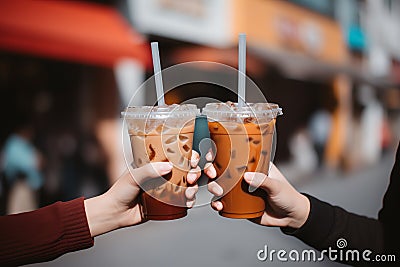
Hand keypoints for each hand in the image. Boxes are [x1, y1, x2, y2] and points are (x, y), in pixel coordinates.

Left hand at [84, 151, 201, 236]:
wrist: (115, 213)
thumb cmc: (120, 191)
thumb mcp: (133, 176)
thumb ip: (149, 170)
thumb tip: (168, 166)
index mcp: (155, 164)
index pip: (176, 155)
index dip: (188, 156)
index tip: (191, 159)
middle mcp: (163, 175)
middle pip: (186, 170)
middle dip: (194, 172)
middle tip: (191, 177)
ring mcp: (166, 189)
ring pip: (187, 185)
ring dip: (193, 187)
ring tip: (189, 192)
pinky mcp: (167, 204)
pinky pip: (182, 201)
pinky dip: (189, 201)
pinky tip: (188, 202)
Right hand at [208, 163, 309, 228]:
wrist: (290, 218)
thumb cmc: (287, 196)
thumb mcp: (277, 186)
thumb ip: (263, 181)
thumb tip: (247, 177)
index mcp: (253, 164)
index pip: (233, 153)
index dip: (219, 151)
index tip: (212, 154)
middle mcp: (243, 174)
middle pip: (220, 168)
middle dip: (211, 169)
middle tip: (212, 174)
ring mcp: (238, 189)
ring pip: (218, 184)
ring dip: (212, 187)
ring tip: (218, 193)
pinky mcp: (237, 203)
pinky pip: (223, 202)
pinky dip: (217, 204)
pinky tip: (218, 206)